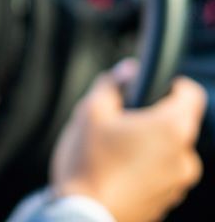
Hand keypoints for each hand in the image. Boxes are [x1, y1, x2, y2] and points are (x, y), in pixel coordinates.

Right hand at [51, 61, 206, 221]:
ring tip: (113, 147)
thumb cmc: (89, 164)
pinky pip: (161, 172)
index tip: (152, 84)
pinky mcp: (167, 201)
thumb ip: (112, 83)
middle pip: (177, 123)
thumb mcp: (91, 110)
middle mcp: (185, 157)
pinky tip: (116, 167)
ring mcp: (179, 184)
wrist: (84, 217)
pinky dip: (145, 165)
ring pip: (168, 149)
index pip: (192, 93)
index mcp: (172, 129)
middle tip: (119, 118)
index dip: (172, 82)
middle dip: (151, 116)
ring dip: (147, 143)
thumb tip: (127, 70)